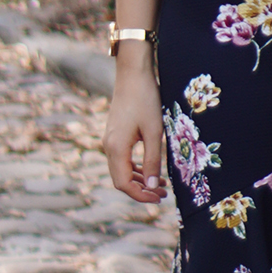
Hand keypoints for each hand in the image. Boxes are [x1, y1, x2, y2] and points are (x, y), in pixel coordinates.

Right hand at [104, 51, 164, 207]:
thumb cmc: (146, 100)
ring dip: (139, 180)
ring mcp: (109, 140)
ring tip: (160, 185)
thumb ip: (153, 160)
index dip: (140, 195)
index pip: (123, 184)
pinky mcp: (114, 134)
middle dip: (141, 190)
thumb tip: (154, 186)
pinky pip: (122, 159)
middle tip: (163, 194)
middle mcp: (108, 146)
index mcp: (116, 148)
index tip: (159, 198)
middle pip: (120, 180)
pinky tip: (149, 169)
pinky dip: (134, 169)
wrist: (133, 74)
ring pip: (120, 171)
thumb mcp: (154, 132)